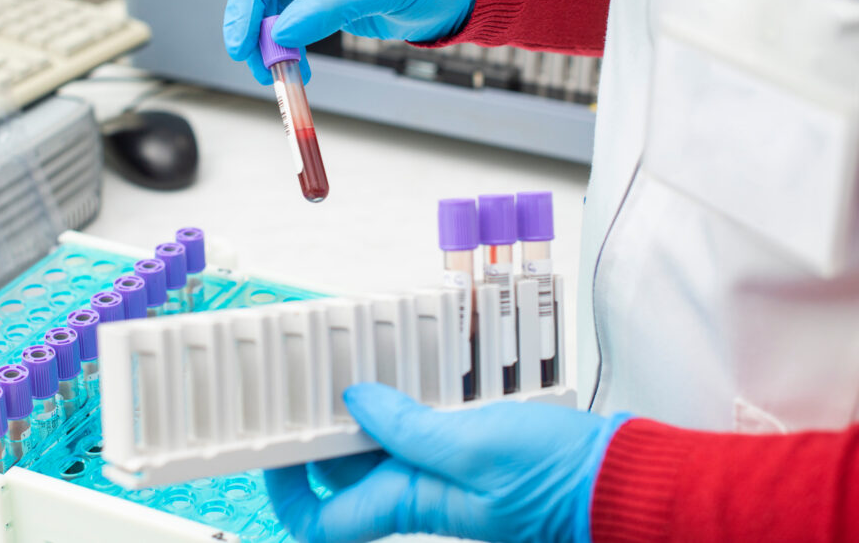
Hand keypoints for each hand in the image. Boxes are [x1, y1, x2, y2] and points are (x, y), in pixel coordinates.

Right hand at [223, 0, 476, 83]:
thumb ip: (332, 3)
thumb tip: (283, 32)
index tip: (242, 37)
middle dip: (256, 27)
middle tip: (256, 64)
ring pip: (276, 11)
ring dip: (272, 44)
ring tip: (277, 75)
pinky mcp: (331, 2)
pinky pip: (298, 26)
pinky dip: (293, 49)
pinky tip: (299, 69)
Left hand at [264, 383, 630, 542]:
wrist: (614, 480)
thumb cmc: (557, 478)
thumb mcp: (473, 446)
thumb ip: (408, 426)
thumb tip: (355, 405)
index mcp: (413, 501)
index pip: (327, 520)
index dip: (288, 493)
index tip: (272, 453)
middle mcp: (422, 492)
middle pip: (348, 470)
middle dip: (323, 431)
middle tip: (310, 386)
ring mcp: (445, 473)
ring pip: (383, 442)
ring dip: (366, 409)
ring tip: (355, 366)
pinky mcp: (469, 452)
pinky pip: (422, 427)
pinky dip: (408, 399)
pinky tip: (412, 369)